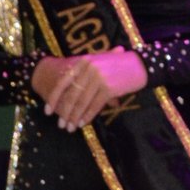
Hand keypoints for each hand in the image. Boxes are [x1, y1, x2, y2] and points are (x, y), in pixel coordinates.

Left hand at [31, 48, 146, 131]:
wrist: (141, 65)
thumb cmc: (120, 66)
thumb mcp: (99, 65)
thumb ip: (84, 75)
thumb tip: (69, 93)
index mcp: (83, 62)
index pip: (63, 81)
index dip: (54, 98)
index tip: (48, 111)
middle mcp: (88, 68)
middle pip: (72, 94)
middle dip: (64, 112)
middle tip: (60, 124)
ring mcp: (98, 78)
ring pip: (82, 102)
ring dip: (74, 117)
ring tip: (70, 127)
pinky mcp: (108, 88)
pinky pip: (95, 105)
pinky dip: (88, 116)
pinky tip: (83, 123)